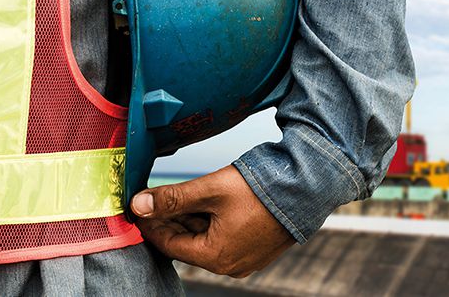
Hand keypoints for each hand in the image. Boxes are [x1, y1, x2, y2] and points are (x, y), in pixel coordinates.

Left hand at [131, 165, 294, 277]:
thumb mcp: (211, 189)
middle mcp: (232, 264)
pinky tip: (205, 200)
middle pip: (189, 242)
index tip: (138, 206)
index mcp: (217, 257)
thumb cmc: (264, 188)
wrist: (310, 184)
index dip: (151, 224)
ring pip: (207, 238)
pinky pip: (226, 235)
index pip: (170, 244)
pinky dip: (211, 220)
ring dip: (192, 218)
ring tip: (179, 195)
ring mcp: (248, 256)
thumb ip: (173, 198)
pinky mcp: (260, 244)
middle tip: (155, 198)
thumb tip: (138, 204)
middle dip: (171, 219)